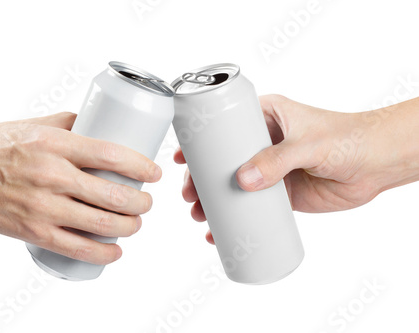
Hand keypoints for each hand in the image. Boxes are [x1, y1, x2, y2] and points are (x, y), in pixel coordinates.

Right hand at [0, 112, 160, 264]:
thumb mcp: (34, 125)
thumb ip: (70, 123)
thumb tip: (100, 125)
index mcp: (55, 145)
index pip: (111, 156)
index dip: (141, 166)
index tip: (154, 173)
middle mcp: (52, 176)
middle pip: (113, 195)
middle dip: (141, 203)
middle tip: (146, 202)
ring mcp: (43, 207)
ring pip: (101, 224)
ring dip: (129, 227)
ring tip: (134, 224)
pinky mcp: (33, 232)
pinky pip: (77, 248)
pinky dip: (103, 253)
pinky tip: (115, 251)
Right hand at [174, 94, 418, 243]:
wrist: (377, 163)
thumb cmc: (349, 137)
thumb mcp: (309, 142)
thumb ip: (278, 160)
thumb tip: (243, 181)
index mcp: (266, 117)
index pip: (224, 126)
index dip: (200, 142)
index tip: (182, 157)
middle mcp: (264, 142)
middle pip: (222, 160)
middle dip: (202, 178)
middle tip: (190, 194)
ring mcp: (271, 169)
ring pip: (233, 184)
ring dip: (214, 200)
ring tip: (200, 215)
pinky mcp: (281, 193)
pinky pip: (252, 206)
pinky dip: (236, 218)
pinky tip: (221, 230)